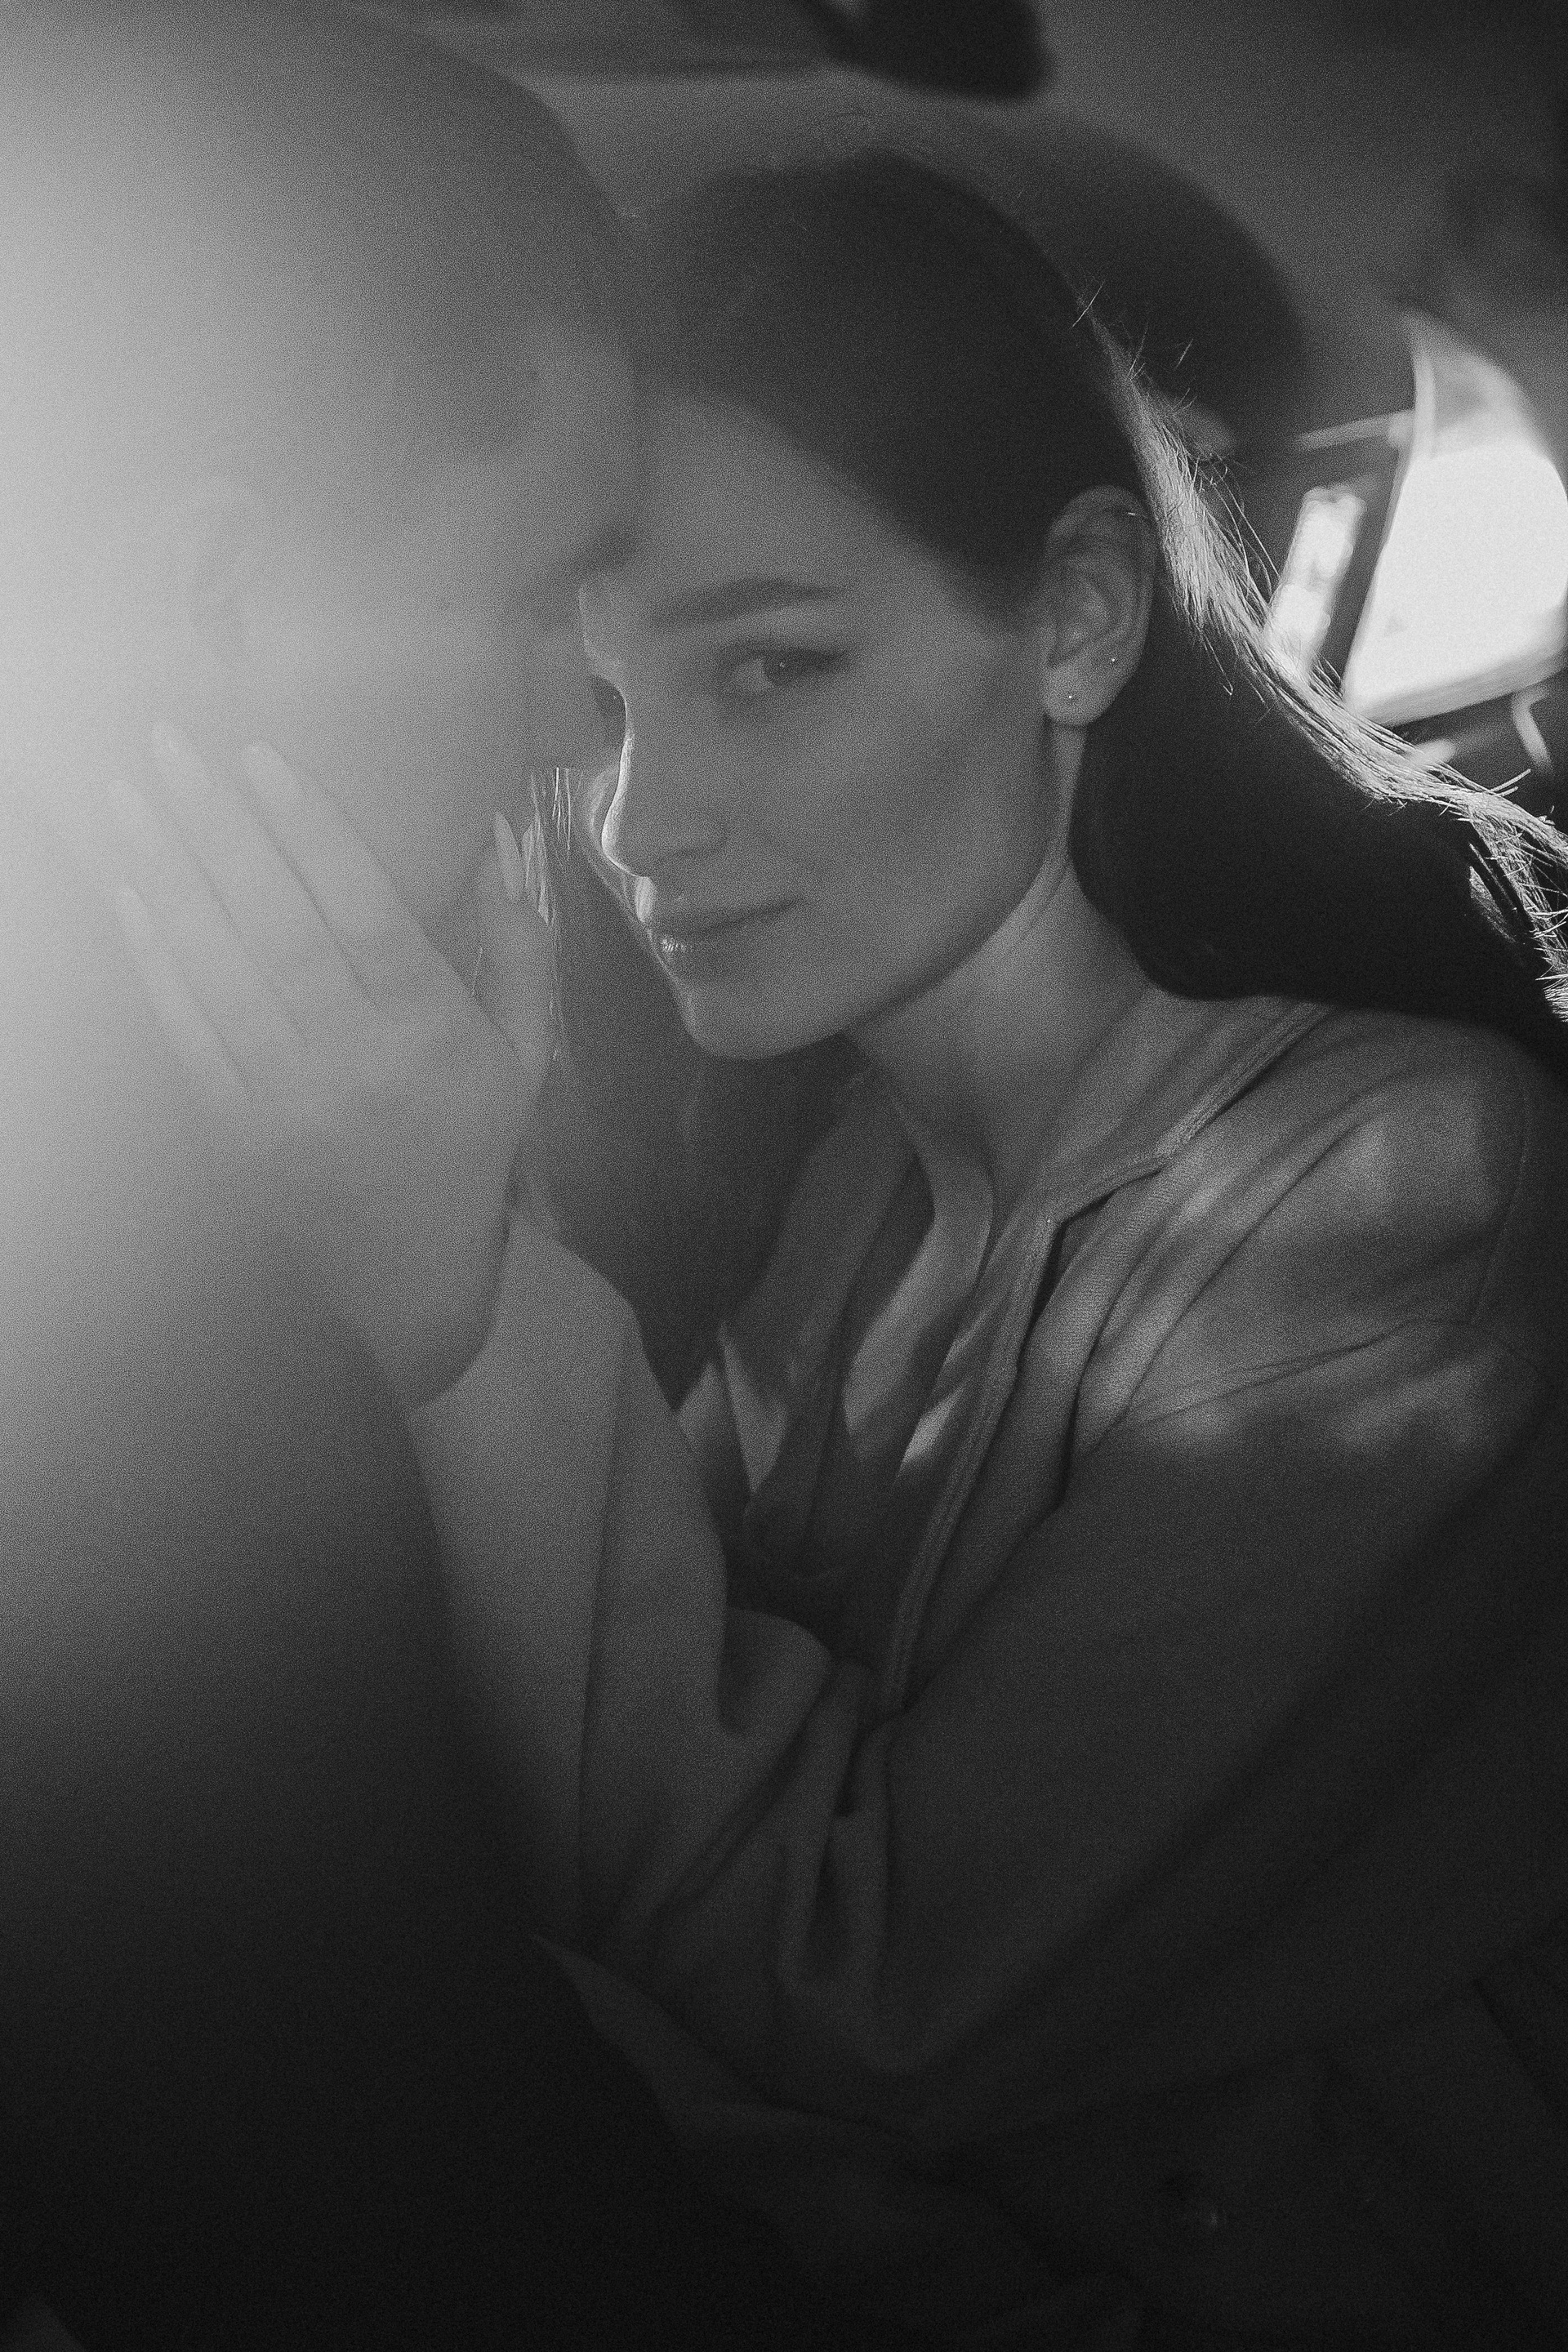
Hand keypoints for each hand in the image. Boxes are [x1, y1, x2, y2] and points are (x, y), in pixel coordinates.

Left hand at [100, 725, 553, 1403]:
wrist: (410, 1278)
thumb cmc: (473, 1149)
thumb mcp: (527, 1055)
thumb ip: (519, 948)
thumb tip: (498, 841)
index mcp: (429, 1034)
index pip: (362, 913)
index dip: (309, 831)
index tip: (261, 758)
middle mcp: (351, 1060)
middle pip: (274, 926)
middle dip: (216, 830)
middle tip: (170, 747)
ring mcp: (282, 1096)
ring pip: (216, 968)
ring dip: (164, 877)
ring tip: (127, 797)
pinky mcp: (232, 1125)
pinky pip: (185, 1028)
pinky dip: (153, 957)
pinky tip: (128, 893)